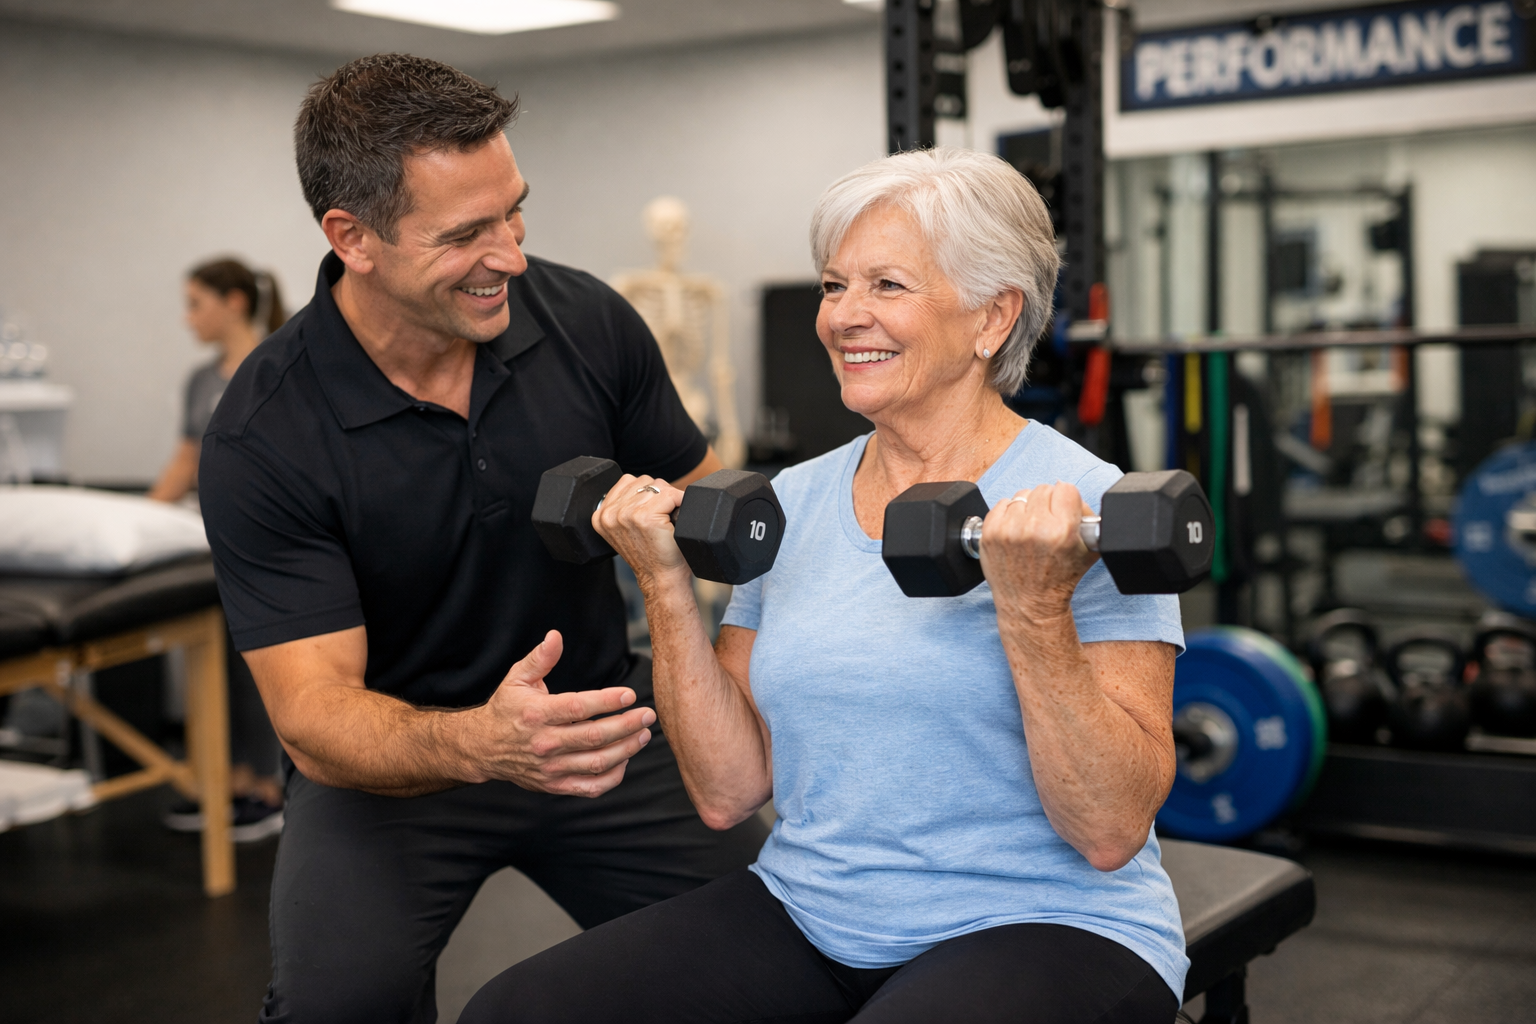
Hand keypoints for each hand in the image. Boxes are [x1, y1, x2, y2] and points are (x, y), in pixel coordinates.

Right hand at [460, 631, 655, 797]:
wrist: (482, 748)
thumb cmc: (506, 708)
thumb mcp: (516, 678)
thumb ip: (540, 658)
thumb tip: (556, 636)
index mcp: (537, 714)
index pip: (578, 708)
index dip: (607, 701)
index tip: (630, 694)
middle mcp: (544, 743)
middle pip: (593, 737)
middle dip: (626, 725)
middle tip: (648, 715)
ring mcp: (550, 768)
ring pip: (596, 763)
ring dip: (626, 750)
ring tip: (644, 735)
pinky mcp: (554, 785)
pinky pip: (589, 788)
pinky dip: (612, 778)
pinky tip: (625, 760)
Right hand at [592, 473, 691, 590]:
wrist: (660, 578)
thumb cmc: (650, 555)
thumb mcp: (625, 529)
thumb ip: (625, 506)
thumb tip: (644, 485)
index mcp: (601, 515)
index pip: (628, 481)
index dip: (647, 494)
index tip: (653, 512)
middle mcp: (610, 514)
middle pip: (644, 481)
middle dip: (658, 495)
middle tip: (661, 518)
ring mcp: (626, 515)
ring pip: (658, 486)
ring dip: (669, 500)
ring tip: (666, 522)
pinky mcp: (645, 517)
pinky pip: (670, 494)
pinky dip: (679, 502)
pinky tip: (675, 519)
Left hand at [978, 482, 1099, 620]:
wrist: (1029, 603)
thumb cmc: (1060, 579)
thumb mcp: (1089, 551)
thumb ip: (1088, 519)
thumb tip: (1075, 497)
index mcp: (1062, 531)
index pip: (1066, 489)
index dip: (1067, 500)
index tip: (1065, 510)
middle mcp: (1034, 528)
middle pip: (1044, 489)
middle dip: (1048, 504)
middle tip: (1049, 522)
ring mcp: (1008, 530)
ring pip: (1022, 495)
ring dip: (1028, 508)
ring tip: (1031, 528)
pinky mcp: (990, 533)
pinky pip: (1002, 503)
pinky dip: (1009, 513)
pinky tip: (1016, 530)